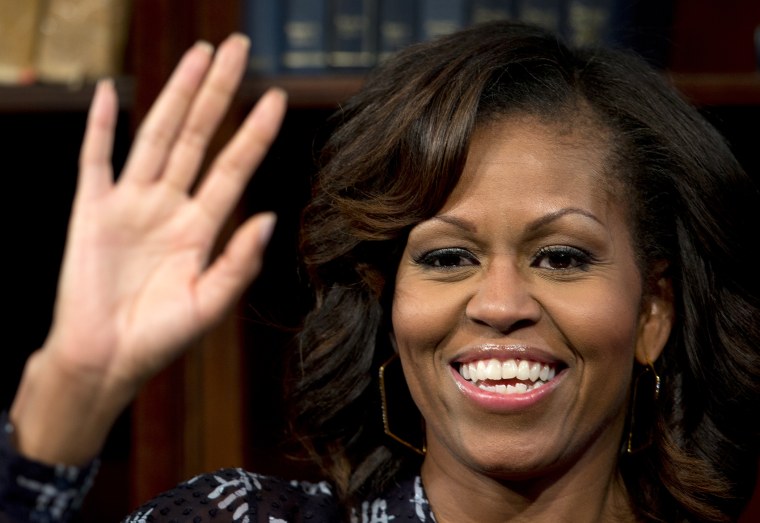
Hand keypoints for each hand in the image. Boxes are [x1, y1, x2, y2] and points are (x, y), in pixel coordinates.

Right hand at [10, 34, 286, 463]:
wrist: (106, 360)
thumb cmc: (160, 338)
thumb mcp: (210, 303)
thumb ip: (240, 261)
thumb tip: (270, 216)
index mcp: (201, 227)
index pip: (234, 167)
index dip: (255, 133)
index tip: (277, 98)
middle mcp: (170, 206)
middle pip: (199, 136)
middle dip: (217, 92)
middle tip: (236, 47)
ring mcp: (130, 204)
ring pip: (157, 136)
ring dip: (175, 94)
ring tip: (196, 55)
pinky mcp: (91, 211)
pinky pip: (95, 160)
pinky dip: (102, 126)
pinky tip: (111, 92)